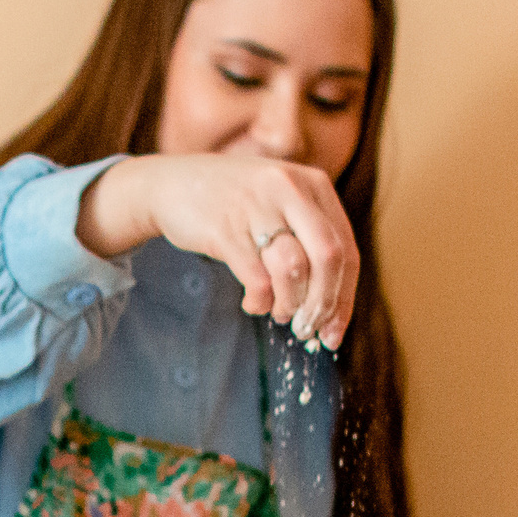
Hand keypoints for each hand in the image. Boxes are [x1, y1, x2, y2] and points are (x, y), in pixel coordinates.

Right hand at [77, 153, 358, 347]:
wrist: (171, 184)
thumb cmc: (233, 203)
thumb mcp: (281, 204)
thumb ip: (310, 237)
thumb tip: (333, 305)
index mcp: (314, 184)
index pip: (346, 249)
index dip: (344, 298)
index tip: (334, 332)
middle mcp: (290, 189)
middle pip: (329, 258)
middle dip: (323, 305)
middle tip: (308, 330)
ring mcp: (257, 207)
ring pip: (294, 270)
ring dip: (290, 305)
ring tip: (279, 313)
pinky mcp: (226, 228)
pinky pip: (258, 279)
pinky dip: (261, 302)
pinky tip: (253, 303)